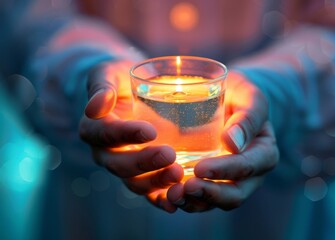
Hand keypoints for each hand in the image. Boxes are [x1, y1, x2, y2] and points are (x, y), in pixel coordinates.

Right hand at [79, 60, 182, 212]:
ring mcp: (125, 167)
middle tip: (169, 154)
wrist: (130, 92)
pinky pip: (150, 192)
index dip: (125, 134)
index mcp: (94, 128)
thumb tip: (95, 106)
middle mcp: (106, 152)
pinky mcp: (143, 175)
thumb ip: (101, 86)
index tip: (150, 130)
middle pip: (120, 164)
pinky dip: (162, 199)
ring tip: (179, 174)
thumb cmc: (119, 79)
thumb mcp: (108, 73)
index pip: (105, 133)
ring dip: (156, 182)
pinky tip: (179, 199)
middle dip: (144, 162)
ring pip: (135, 182)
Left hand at [167, 71, 278, 211]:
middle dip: (210, 194)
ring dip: (194, 203)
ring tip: (172, 195)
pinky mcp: (209, 184)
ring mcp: (228, 182)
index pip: (248, 167)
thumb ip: (248, 117)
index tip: (200, 168)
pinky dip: (183, 201)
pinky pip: (198, 200)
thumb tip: (232, 143)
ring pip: (214, 203)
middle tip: (187, 187)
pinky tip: (166, 197)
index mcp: (263, 153)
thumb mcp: (249, 97)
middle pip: (234, 195)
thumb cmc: (237, 96)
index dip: (225, 170)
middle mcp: (249, 175)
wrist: (222, 100)